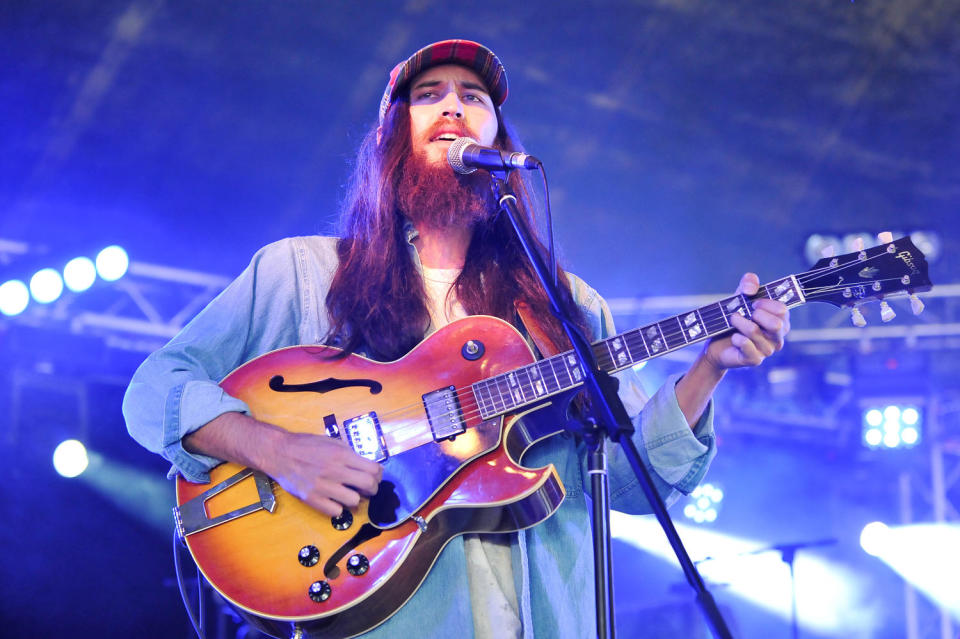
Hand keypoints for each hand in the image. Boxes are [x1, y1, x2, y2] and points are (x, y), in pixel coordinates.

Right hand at [262, 429, 383, 516]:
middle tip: (368, 488)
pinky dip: (338, 507)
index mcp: (342, 455)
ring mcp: (323, 487)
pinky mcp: (312, 499)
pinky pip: (336, 511)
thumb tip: (366, 464)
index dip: (379, 474)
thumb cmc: (305, 445)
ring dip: (355, 498)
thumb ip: (349, 453)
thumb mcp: (331, 441)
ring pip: (354, 501)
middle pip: (368, 485)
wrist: (279, 452)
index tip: (376, 476)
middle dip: (373, 488)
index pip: (373, 469)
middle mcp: (335, 471)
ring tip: (349, 493)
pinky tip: (334, 500)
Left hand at [703, 272, 790, 371]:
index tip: (753, 302)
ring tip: (732, 320)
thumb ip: (748, 284)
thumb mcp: (740, 297)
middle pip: (776, 324)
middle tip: (743, 312)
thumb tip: (750, 289)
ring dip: (739, 322)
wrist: (717, 344)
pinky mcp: (754, 359)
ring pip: (755, 331)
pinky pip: (745, 345)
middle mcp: (777, 337)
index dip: (766, 303)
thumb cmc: (734, 319)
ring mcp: (767, 350)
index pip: (783, 310)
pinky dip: (736, 337)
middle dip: (756, 314)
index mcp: (780, 321)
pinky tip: (733, 337)